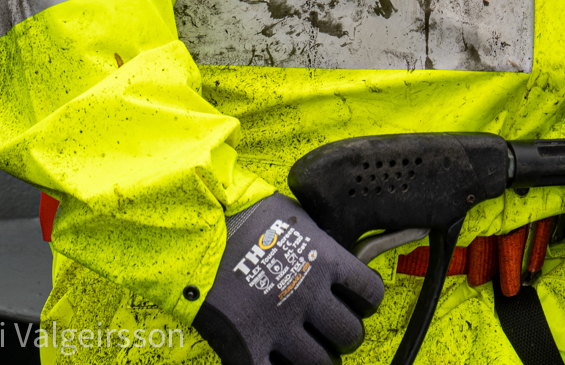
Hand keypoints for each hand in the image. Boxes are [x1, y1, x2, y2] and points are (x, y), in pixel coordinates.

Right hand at [192, 194, 385, 364]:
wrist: (194, 229)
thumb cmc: (240, 214)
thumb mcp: (295, 217)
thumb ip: (318, 241)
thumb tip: (329, 251)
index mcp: (326, 260)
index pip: (370, 293)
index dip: (366, 302)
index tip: (357, 305)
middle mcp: (309, 295)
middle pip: (350, 334)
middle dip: (344, 336)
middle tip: (330, 333)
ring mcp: (278, 324)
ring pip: (320, 363)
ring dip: (318, 360)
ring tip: (308, 352)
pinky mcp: (246, 346)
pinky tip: (276, 362)